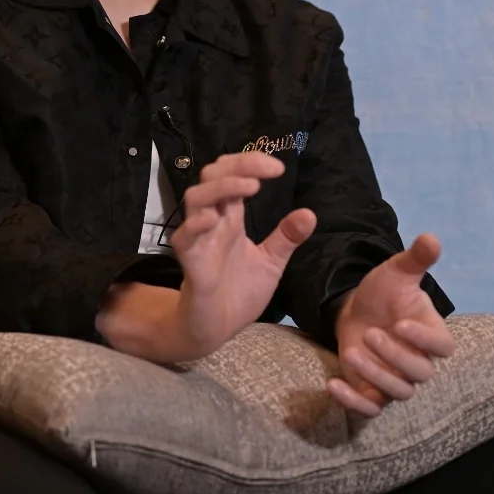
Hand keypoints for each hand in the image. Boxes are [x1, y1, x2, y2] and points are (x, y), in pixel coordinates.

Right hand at [169, 152, 317, 357]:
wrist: (218, 329)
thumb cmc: (239, 293)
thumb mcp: (270, 263)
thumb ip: (285, 239)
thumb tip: (309, 213)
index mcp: (231, 218)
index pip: (234, 176)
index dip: (251, 163)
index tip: (277, 168)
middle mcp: (212, 222)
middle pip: (212, 176)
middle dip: (237, 165)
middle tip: (266, 171)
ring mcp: (199, 240)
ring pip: (195, 198)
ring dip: (221, 186)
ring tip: (250, 187)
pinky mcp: (190, 264)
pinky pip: (184, 238)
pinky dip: (196, 224)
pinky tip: (215, 219)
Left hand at [326, 233, 454, 417]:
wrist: (357, 311)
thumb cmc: (384, 293)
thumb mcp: (396, 273)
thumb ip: (416, 259)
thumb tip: (432, 238)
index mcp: (432, 333)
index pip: (443, 346)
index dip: (426, 339)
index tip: (401, 324)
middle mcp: (420, 361)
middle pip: (421, 373)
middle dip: (396, 356)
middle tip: (371, 334)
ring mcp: (397, 380)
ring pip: (398, 392)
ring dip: (376, 376)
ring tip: (352, 353)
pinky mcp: (372, 393)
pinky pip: (369, 409)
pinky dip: (352, 403)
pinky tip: (332, 385)